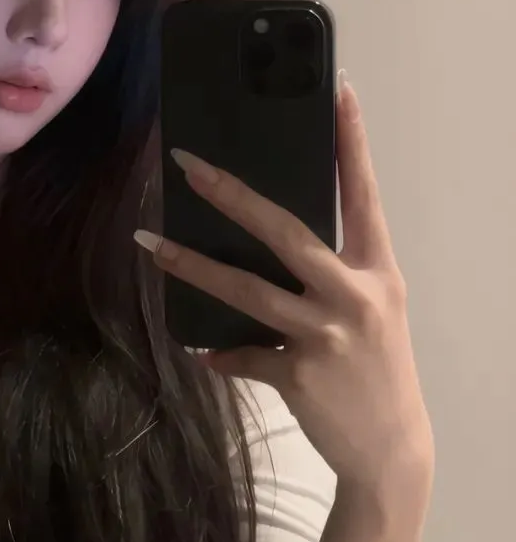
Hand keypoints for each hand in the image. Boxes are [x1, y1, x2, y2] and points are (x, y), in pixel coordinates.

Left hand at [135, 76, 434, 492]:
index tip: (340, 90)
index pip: (363, 195)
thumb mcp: (371, 313)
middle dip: (233, 196)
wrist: (390, 450)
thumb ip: (331, 277)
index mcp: (377, 271)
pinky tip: (203, 349)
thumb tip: (268, 248)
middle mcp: (355, 296)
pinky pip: (243, 355)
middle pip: (287, 233)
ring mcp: (327, 336)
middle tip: (190, 165)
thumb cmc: (376, 372)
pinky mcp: (299, 375)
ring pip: (247, 292)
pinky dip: (220, 352)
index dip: (352, 143)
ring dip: (193, 266)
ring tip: (150, 245)